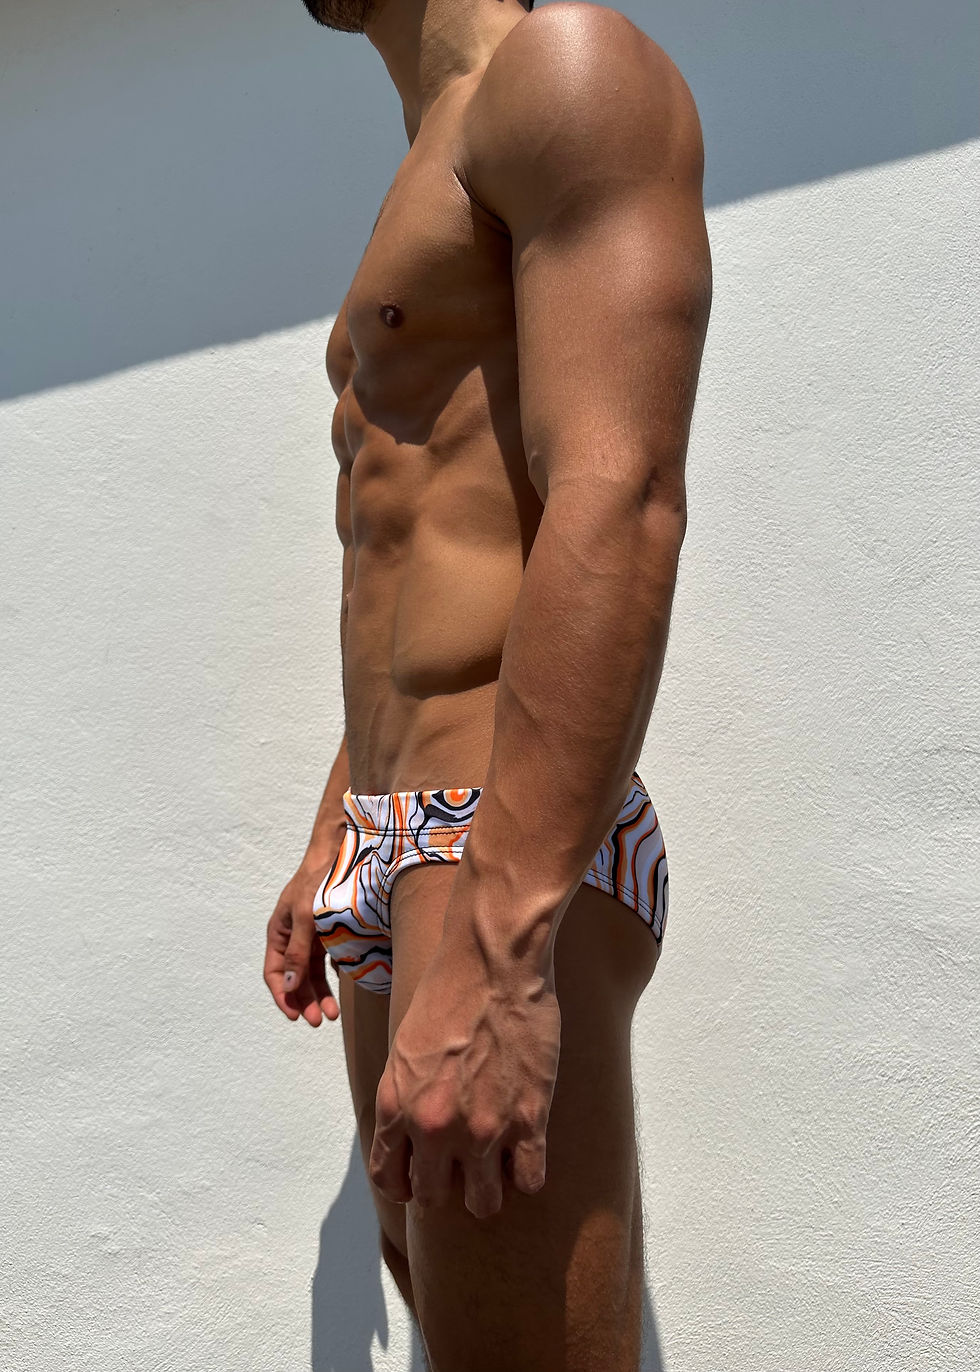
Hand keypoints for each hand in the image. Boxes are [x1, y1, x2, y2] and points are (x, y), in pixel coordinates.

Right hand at [264, 851, 340, 1025]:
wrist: (340, 853)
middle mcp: (292, 937)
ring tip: (333, 1014)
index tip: (296, 1016)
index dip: (283, 996)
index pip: (274, 973)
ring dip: (320, 994)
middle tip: (320, 1021)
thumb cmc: (317, 881)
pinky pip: (328, 961)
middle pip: (295, 978)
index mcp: (279, 933)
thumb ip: (298, 951)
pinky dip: (333, 976)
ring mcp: (311, 935)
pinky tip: (343, 986)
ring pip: (312, 973)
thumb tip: (289, 984)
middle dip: (305, 1001)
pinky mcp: (329, 932)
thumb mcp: (305, 916)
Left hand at [369, 939, 560, 1217]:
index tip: (419, 1176)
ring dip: (487, 1188)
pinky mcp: (529, 1120)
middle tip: (461, 1163)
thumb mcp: (404, 1047)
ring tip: (496, 1162)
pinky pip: (529, 1181)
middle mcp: (433, 1127)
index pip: (389, 1179)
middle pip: (433, 1198)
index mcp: (396, 1107)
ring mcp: (483, 1130)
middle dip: (446, 1184)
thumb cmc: (447, 991)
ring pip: (483, 1203)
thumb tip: (410, 1130)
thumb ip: (404, 1095)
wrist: (492, 961)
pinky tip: (526, 1151)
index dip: (406, 1183)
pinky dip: (527, 1173)